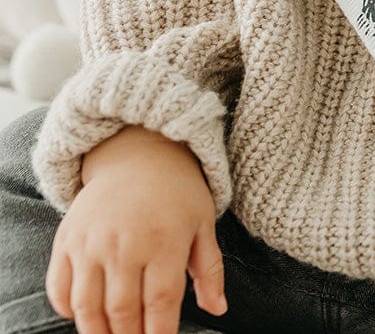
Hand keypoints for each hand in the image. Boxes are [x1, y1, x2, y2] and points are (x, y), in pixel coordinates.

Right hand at [44, 125, 227, 333]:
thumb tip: (218, 309)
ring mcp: (91, 243)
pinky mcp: (67, 240)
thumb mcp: (204, 224)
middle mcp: (125, 244)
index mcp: (165, 241)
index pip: (161, 301)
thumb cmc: (179, 193)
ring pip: (88, 306)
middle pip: (123, 310)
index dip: (161, 332)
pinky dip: (68, 310)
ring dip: (98, 332)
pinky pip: (59, 287)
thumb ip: (210, 270)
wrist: (139, 155)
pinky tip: (85, 317)